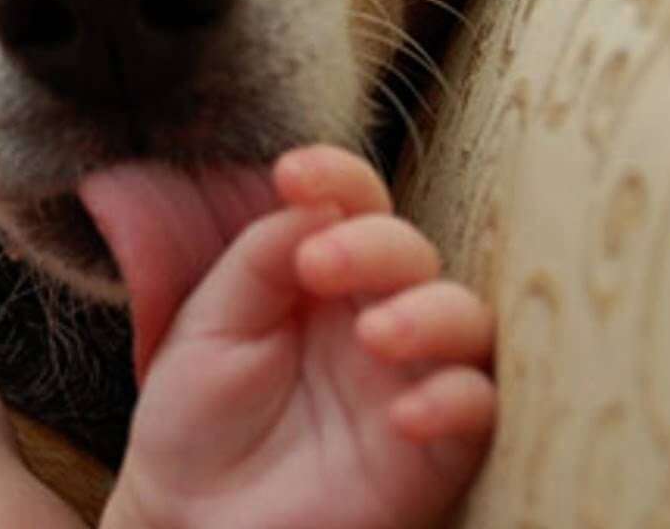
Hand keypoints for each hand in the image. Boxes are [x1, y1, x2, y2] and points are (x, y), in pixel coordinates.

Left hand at [104, 146, 493, 528]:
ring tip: (374, 335)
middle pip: (413, 251)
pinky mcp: (437, 447)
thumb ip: (260, 261)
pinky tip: (404, 414)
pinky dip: (454, 402)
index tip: (294, 174)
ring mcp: (411, 376)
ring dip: (430, 315)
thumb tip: (310, 202)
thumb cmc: (197, 416)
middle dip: (375, 246)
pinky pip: (479, 410)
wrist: (190, 519)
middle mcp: (377, 311)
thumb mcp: (208, 326)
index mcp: (322, 272)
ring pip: (466, 319)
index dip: (337, 177)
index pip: (353, 203)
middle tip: (320, 263)